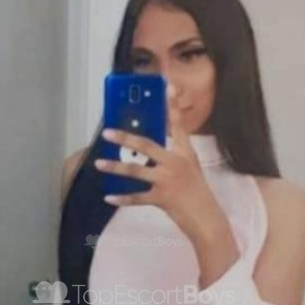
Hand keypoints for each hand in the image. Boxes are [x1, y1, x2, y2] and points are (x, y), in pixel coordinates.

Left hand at [94, 85, 225, 243]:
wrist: (206, 218)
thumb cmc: (197, 193)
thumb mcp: (190, 169)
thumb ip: (173, 156)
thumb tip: (149, 149)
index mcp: (186, 153)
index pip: (178, 124)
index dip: (172, 105)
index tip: (166, 86)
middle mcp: (176, 163)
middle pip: (147, 145)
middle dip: (125, 137)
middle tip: (107, 132)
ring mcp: (168, 180)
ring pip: (136, 171)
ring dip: (115, 167)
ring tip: (99, 163)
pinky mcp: (162, 198)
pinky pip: (137, 197)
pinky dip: (122, 198)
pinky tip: (109, 197)